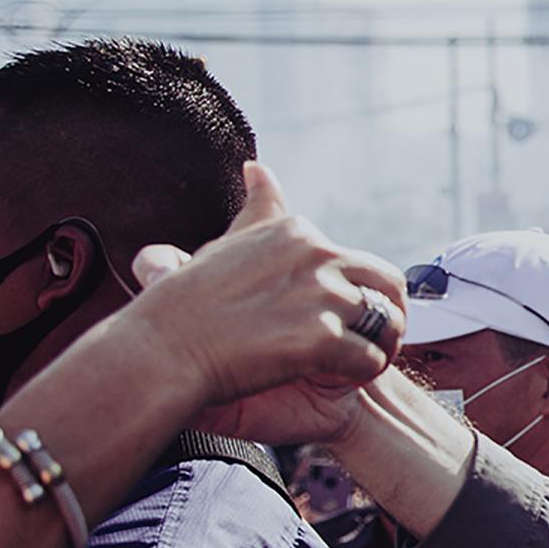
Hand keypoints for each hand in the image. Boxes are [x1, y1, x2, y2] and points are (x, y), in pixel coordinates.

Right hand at [123, 163, 404, 442]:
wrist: (161, 352)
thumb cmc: (187, 307)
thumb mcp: (225, 243)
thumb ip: (257, 210)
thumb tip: (259, 169)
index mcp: (298, 232)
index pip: (358, 262)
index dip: (356, 295)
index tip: (337, 318)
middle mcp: (317, 254)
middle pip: (387, 284)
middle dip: (386, 315)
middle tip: (366, 342)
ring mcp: (322, 294)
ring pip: (387, 322)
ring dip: (379, 346)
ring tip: (353, 362)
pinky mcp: (323, 337)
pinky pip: (371, 359)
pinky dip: (363, 372)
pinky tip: (337, 378)